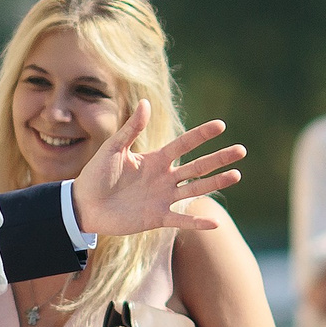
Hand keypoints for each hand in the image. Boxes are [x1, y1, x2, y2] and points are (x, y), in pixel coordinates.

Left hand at [69, 105, 246, 237]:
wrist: (84, 205)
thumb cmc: (96, 175)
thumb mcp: (113, 149)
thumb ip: (131, 129)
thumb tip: (145, 102)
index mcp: (154, 159)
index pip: (183, 144)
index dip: (201, 135)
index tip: (221, 125)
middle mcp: (164, 178)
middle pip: (197, 166)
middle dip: (218, 159)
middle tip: (241, 150)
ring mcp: (163, 198)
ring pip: (195, 189)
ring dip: (216, 183)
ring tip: (237, 175)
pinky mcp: (157, 217)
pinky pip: (180, 219)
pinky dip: (196, 222)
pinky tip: (214, 224)